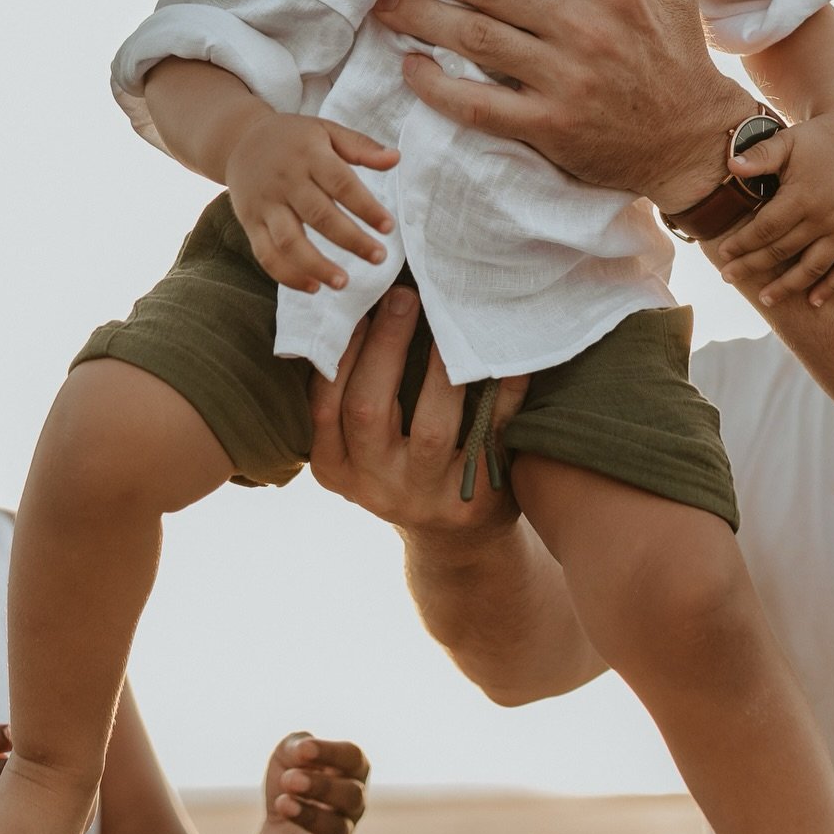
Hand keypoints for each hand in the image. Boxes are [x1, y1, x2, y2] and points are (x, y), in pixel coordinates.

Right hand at [225, 113, 398, 291]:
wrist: (240, 139)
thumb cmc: (294, 138)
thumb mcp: (326, 130)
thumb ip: (361, 146)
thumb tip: (396, 159)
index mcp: (309, 155)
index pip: (341, 184)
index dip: (366, 207)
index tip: (388, 227)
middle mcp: (286, 180)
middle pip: (319, 215)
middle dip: (351, 240)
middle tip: (379, 257)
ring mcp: (265, 203)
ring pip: (289, 241)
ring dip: (317, 265)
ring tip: (344, 282)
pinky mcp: (250, 223)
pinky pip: (266, 254)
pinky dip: (287, 275)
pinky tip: (313, 286)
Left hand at [247, 732, 369, 833]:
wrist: (275, 820)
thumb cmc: (291, 779)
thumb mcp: (288, 755)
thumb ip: (297, 745)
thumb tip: (304, 749)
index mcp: (350, 771)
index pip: (353, 757)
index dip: (331, 752)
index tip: (304, 750)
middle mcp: (353, 804)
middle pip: (352, 795)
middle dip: (321, 786)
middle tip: (289, 780)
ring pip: (339, 830)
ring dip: (311, 817)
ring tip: (283, 804)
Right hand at [310, 287, 526, 534]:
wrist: (453, 537)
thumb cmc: (401, 462)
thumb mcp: (361, 444)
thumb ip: (353, 391)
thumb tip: (359, 303)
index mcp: (335, 466)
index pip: (325, 404)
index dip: (343, 352)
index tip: (361, 305)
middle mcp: (373, 487)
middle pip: (368, 411)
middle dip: (386, 346)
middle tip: (405, 296)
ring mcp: (424, 499)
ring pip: (431, 429)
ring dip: (441, 370)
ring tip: (451, 323)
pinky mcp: (474, 502)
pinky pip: (489, 439)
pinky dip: (503, 395)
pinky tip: (508, 360)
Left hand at [372, 0, 748, 209]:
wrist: (693, 138)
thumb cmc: (676, 46)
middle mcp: (587, 28)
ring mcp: (566, 80)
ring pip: (474, 37)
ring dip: (419, 15)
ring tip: (382, 0)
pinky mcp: (550, 127)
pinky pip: (479, 105)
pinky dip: (437, 86)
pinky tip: (409, 66)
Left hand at [715, 112, 833, 307]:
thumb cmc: (811, 141)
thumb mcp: (784, 141)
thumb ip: (759, 155)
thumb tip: (731, 166)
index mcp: (803, 196)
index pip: (767, 229)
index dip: (743, 243)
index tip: (723, 254)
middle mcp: (826, 216)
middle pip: (784, 251)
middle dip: (753, 266)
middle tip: (728, 278)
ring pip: (815, 266)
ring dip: (790, 286)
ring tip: (766, 299)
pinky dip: (833, 286)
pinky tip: (814, 301)